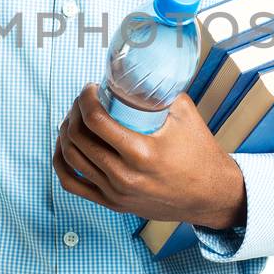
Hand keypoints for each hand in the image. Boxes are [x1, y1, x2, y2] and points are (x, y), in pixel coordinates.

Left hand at [52, 85, 246, 229]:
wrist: (212, 196)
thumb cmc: (200, 153)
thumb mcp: (184, 115)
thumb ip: (159, 91)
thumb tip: (134, 69)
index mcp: (142, 153)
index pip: (95, 121)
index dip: (85, 98)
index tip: (90, 88)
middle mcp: (125, 176)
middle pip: (78, 137)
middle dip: (74, 111)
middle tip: (83, 101)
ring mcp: (116, 193)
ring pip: (70, 158)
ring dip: (66, 132)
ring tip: (75, 119)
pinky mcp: (112, 204)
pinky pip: (71, 184)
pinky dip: (61, 162)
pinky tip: (65, 146)